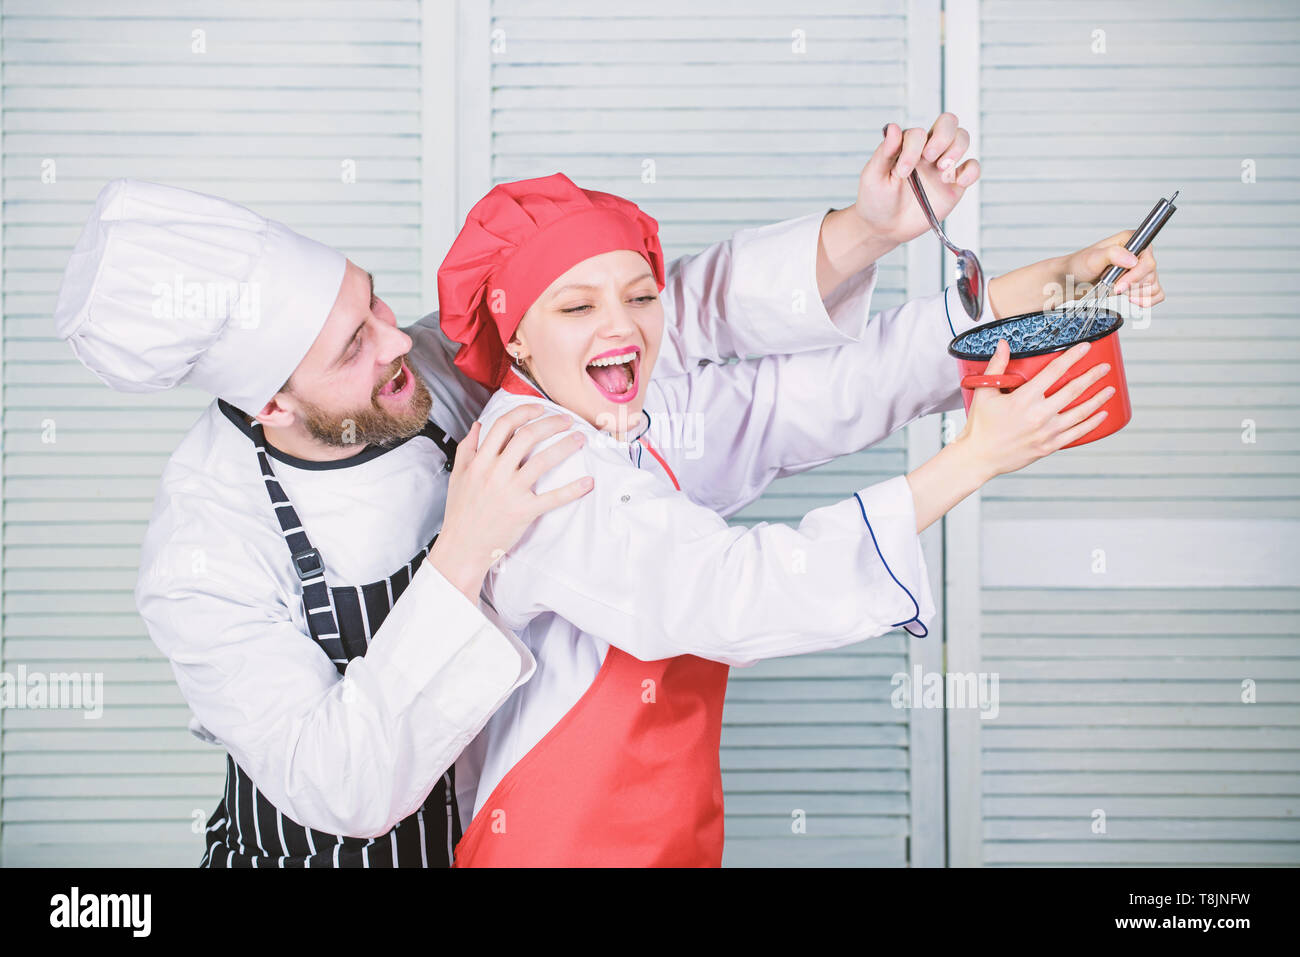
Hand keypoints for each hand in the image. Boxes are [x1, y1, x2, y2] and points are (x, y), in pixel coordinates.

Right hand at [428, 405, 591, 602]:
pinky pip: (553, 498)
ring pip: (543, 460)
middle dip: (551, 424)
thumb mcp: (458, 475)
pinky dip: (573, 489)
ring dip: (566, 446)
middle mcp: (496, 472)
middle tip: (567, 420)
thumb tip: (478, 425)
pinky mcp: (524, 511)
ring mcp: (511, 491)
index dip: (525, 412)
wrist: (462, 547)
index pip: (504, 425)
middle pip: (528, 436)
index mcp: (480, 461)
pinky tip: (588, 482)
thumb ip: (467, 448)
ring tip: (580, 439)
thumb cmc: (461, 512)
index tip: (540, 408)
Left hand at [852, 113, 979, 245]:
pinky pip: (973, 168)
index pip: (918, 133)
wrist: (885, 227)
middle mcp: (927, 150)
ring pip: (962, 138)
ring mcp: (942, 166)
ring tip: (942, 170)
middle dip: (943, 136)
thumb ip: (884, 152)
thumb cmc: (876, 199)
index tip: (902, 172)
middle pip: (948, 123)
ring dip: (956, 149)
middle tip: (930, 158)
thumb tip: (893, 127)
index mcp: (907, 145)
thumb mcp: (874, 176)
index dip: (912, 148)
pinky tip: (958, 182)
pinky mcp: (954, 184)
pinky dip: (971, 171)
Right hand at [957, 339, 1113, 478]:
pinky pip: (1077, 433)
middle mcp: (1039, 414)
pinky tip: (1101, 415)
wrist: (979, 457)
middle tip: (1104, 368)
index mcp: (1024, 398)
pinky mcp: (1049, 446)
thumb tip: (1003, 345)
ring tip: (1109, 389)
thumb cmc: (980, 426)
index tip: (1085, 348)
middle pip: (1073, 390)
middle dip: (1092, 376)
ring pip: (1081, 412)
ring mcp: (1047, 432)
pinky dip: (1092, 423)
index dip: (1072, 357)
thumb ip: (996, 367)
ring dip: (1098, 399)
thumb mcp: (985, 393)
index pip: (1054, 371)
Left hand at [1059, 231, 1164, 308]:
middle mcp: (1139, 253)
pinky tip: (1133, 300)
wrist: (1071, 281)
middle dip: (1131, 286)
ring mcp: (1140, 269)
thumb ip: (1112, 255)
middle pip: (1151, 274)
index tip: (1118, 285)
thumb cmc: (1079, 266)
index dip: (1135, 275)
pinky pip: (1157, 293)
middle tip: (1112, 287)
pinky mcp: (1139, 283)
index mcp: (1131, 240)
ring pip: (1152, 285)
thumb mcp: (1092, 258)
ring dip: (1135, 293)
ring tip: (1116, 289)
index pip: (1147, 259)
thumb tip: (1132, 260)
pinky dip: (1147, 300)